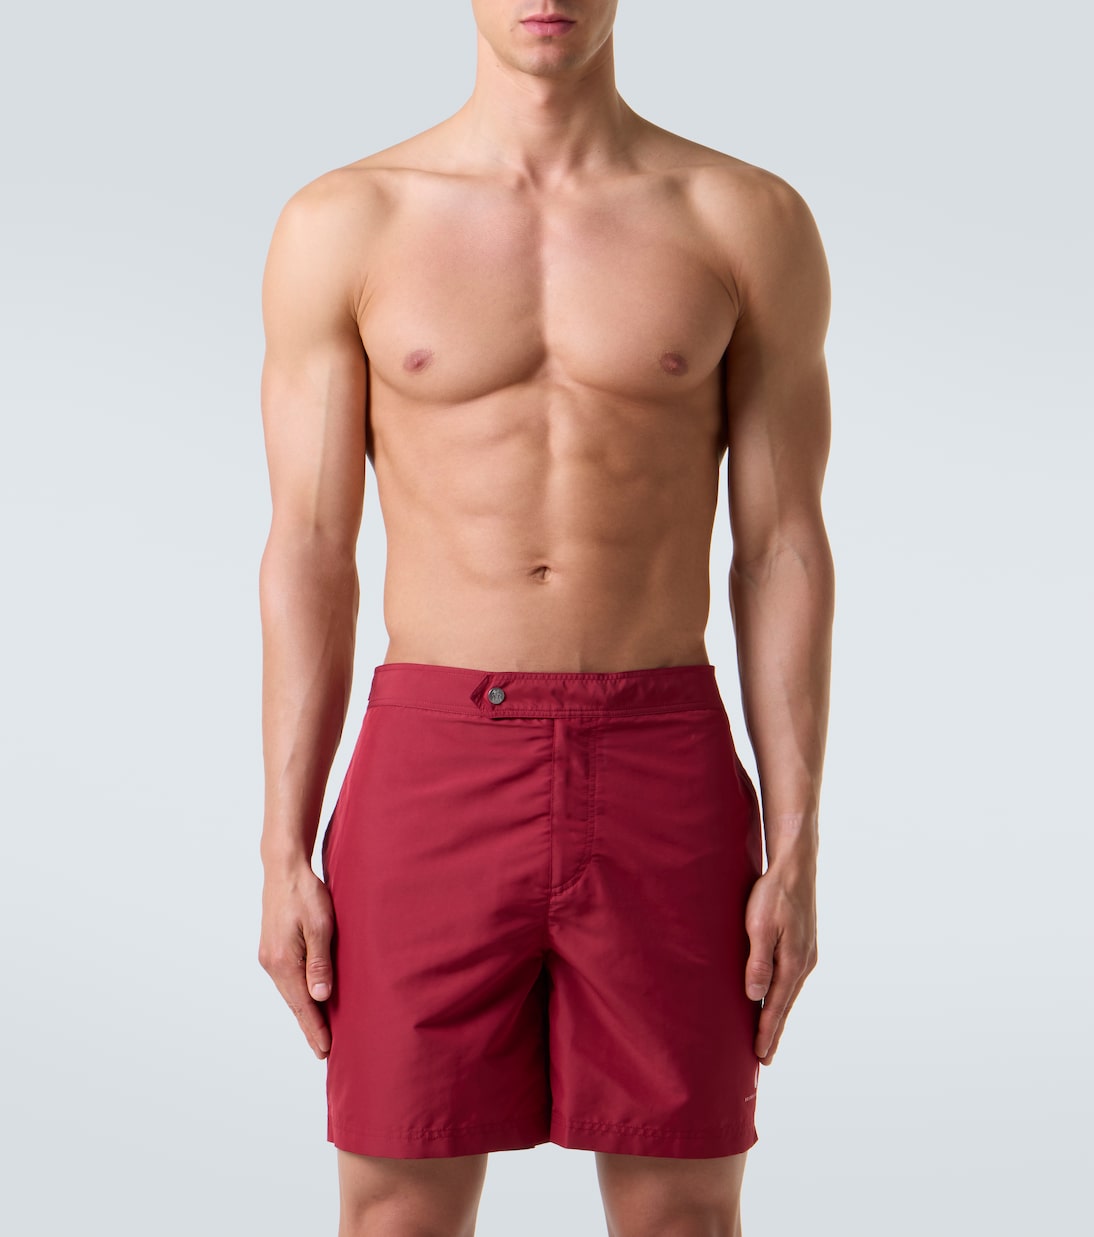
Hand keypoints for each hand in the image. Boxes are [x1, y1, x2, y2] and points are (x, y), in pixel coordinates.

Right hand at [258, 863, 334, 1059]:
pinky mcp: (272, 949)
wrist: (284, 869)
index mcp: (284, 962)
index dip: (315, 1029)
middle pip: (294, 1003)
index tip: (325, 1051)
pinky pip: (287, 981)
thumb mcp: (320, 926)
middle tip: (323, 1052)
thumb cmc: (305, 894)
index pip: (303, 1005)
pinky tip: (307, 1000)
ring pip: (290, 993)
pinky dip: (298, 995)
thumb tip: (321, 996)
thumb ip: (320, 962)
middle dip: (309, 1027)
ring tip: (318, 1032)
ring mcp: (270, 957)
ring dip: (304, 1012)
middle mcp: (272, 964)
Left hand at [743, 859, 816, 1064]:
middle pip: (786, 1004)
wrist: (795, 866)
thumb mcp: (761, 926)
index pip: (777, 1006)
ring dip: (778, 1013)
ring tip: (768, 1034)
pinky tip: (776, 998)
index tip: (761, 1056)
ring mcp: (805, 954)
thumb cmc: (774, 893)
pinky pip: (790, 978)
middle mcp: (804, 963)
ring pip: (789, 991)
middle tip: (764, 1057)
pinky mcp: (802, 944)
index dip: (767, 1031)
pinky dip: (782, 994)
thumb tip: (756, 997)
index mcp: (793, 962)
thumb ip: (758, 962)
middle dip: (774, 1030)